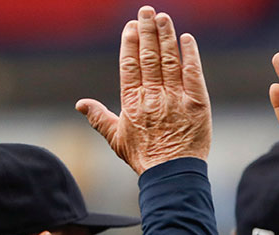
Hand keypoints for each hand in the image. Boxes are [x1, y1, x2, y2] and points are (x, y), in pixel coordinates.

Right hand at [77, 6, 211, 173]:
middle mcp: (153, 95)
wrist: (172, 175)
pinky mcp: (198, 104)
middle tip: (147, 10)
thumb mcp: (116, 139)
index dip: (130, 43)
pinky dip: (190, 56)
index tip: (131, 26)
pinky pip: (194, 75)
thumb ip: (99, 118)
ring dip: (166, 37)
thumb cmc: (145, 158)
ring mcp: (175, 98)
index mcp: (132, 101)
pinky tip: (187, 40)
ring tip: (163, 17)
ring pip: (169, 61)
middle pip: (149, 56)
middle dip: (147, 31)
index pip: (130, 65)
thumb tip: (81, 104)